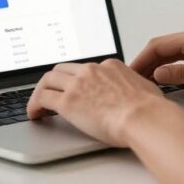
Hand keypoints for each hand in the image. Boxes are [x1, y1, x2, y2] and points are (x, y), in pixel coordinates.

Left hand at [26, 59, 173, 145]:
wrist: (144, 117)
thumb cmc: (149, 109)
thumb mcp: (144, 89)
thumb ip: (134, 88)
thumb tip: (135, 95)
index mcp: (110, 66)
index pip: (85, 69)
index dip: (76, 79)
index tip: (73, 88)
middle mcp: (91, 71)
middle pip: (62, 69)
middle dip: (54, 80)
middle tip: (50, 92)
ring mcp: (78, 84)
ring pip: (48, 79)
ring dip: (41, 91)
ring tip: (37, 104)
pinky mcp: (68, 101)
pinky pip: (42, 98)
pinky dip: (34, 105)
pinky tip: (34, 114)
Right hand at [131, 26, 183, 93]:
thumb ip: (183, 74)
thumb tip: (160, 73)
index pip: (158, 45)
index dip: (142, 59)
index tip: (131, 72)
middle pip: (163, 46)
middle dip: (146, 61)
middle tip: (134, 77)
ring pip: (172, 50)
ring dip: (158, 63)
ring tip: (147, 79)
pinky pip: (183, 54)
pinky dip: (171, 63)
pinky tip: (168, 75)